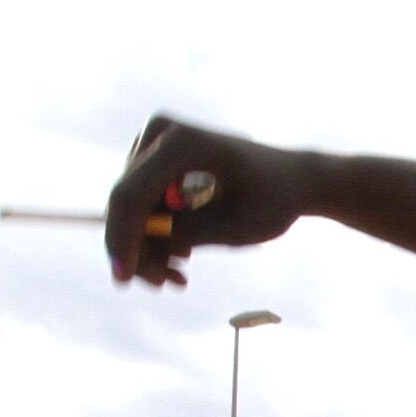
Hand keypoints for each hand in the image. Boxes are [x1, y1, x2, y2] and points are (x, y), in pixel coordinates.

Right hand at [106, 114, 304, 286]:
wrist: (294, 177)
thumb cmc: (274, 201)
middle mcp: (161, 132)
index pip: (131, 196)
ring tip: (178, 277)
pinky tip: (180, 258)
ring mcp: (156, 142)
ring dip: (150, 246)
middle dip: (140, 249)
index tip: (122, 280)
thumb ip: (183, 237)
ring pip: (132, 207)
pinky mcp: (157, 157)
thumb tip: (133, 250)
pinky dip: (157, 232)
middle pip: (127, 203)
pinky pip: (143, 202)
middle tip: (166, 284)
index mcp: (182, 144)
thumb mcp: (233, 228)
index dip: (121, 240)